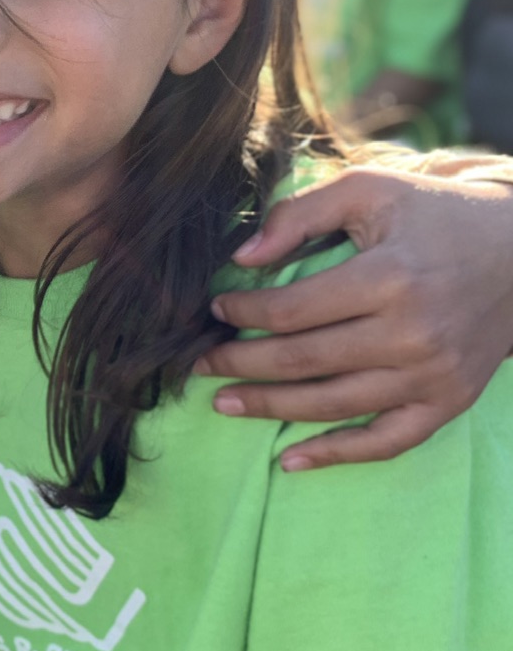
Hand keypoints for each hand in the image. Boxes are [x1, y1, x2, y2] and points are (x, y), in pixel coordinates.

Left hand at [195, 164, 512, 467]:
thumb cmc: (435, 214)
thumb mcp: (370, 191)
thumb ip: (300, 214)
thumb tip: (241, 258)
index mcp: (390, 277)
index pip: (293, 310)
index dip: (245, 313)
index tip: (217, 310)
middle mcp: (413, 334)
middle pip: (305, 361)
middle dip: (242, 365)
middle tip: (201, 364)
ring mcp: (433, 375)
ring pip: (335, 404)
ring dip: (271, 409)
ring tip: (224, 404)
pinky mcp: (449, 402)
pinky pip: (387, 441)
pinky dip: (337, 455)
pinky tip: (292, 460)